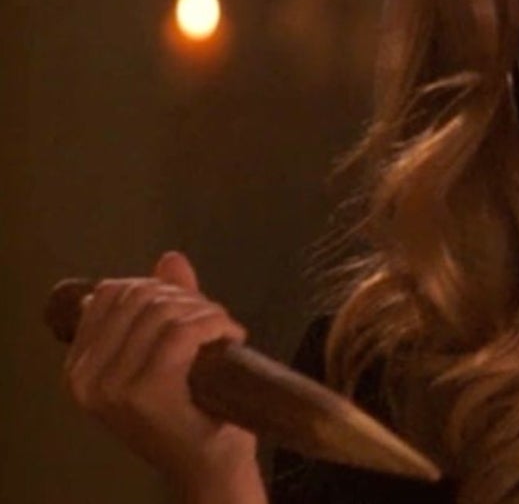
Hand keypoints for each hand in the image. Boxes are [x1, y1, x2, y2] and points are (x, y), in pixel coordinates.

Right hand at [63, 251, 264, 500]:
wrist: (210, 466)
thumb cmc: (192, 412)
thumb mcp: (171, 352)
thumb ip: (165, 305)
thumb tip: (170, 259)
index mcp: (80, 368)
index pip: (108, 294)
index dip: (156, 287)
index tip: (187, 306)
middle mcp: (85, 377)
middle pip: (139, 297)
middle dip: (186, 298)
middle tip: (213, 320)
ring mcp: (113, 385)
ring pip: (164, 312)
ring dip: (207, 312)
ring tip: (224, 331)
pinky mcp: (146, 389)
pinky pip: (184, 330)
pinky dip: (216, 324)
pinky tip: (232, 338)